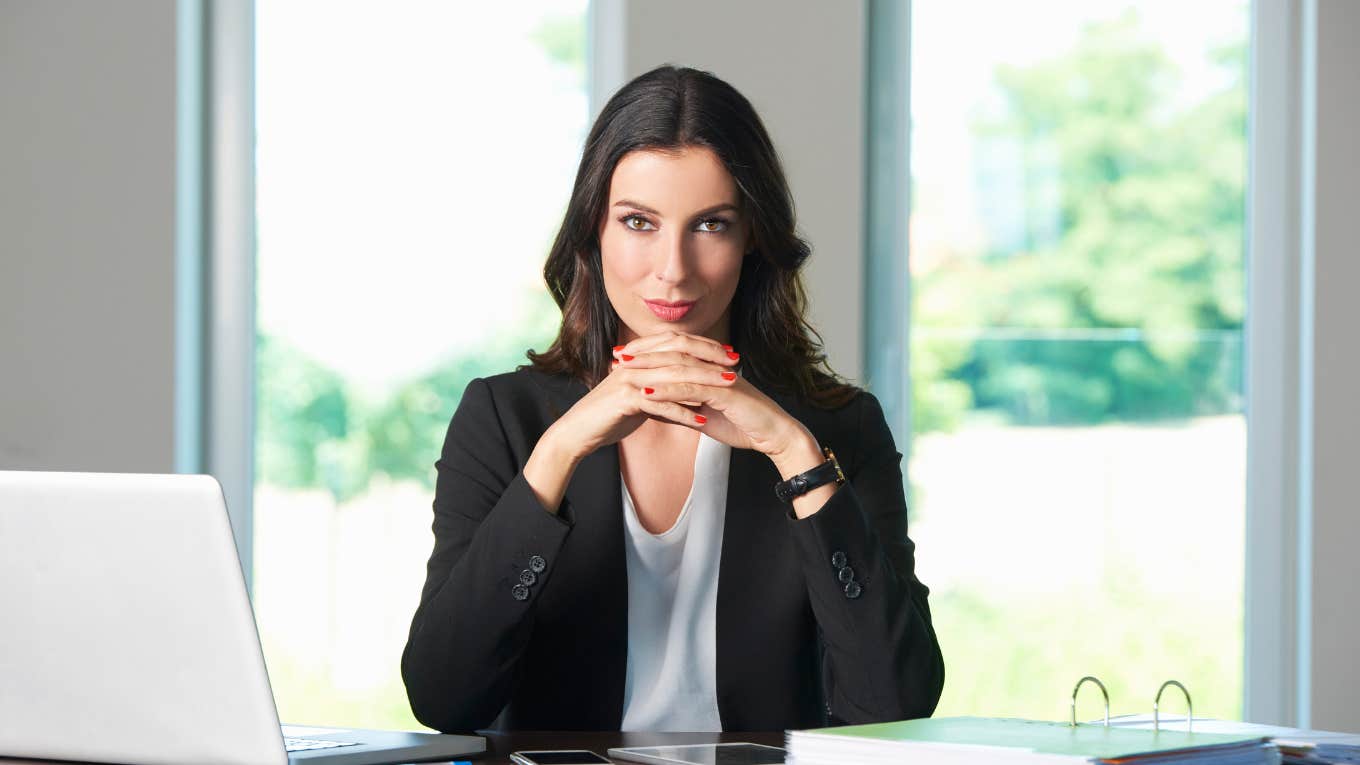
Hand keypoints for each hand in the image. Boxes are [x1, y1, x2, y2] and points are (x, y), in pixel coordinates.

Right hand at [545, 330, 742, 460]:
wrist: (578, 432)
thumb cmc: (609, 416)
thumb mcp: (639, 398)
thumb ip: (662, 391)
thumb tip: (690, 395)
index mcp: (639, 358)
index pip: (677, 344)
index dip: (705, 347)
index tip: (730, 355)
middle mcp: (634, 363)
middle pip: (680, 355)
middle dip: (710, 360)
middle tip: (735, 366)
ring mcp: (628, 379)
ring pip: (674, 377)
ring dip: (704, 382)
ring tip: (728, 388)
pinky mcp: (624, 399)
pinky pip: (659, 404)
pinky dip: (682, 412)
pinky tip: (702, 420)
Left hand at [610, 330, 814, 462]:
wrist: (774, 435)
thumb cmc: (744, 425)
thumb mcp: (705, 416)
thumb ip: (683, 408)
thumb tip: (657, 407)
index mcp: (710, 368)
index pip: (674, 354)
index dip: (648, 353)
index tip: (623, 357)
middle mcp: (714, 367)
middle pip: (673, 353)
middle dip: (643, 355)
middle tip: (617, 356)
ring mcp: (720, 377)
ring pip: (678, 367)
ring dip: (649, 368)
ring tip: (624, 371)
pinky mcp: (726, 392)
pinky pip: (691, 388)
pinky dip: (667, 390)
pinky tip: (646, 392)